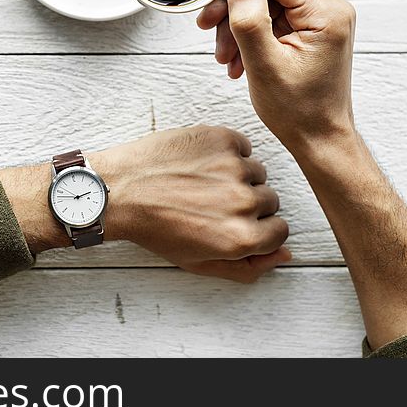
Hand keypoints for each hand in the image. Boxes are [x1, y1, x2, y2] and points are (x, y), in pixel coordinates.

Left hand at [93, 125, 290, 282]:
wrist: (120, 190)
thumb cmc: (155, 228)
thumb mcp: (199, 262)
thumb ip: (248, 267)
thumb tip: (286, 255)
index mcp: (241, 238)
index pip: (280, 231)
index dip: (258, 228)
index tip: (234, 223)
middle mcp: (243, 202)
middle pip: (270, 200)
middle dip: (246, 203)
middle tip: (210, 203)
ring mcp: (234, 167)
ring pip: (257, 172)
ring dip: (237, 177)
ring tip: (201, 182)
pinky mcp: (222, 139)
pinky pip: (242, 146)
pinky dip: (227, 152)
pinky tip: (200, 163)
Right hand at [197, 0, 356, 155]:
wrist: (319, 139)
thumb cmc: (301, 112)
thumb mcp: (265, 66)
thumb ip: (250, 20)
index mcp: (326, 14)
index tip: (216, 9)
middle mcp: (329, 10)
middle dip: (236, 9)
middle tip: (211, 30)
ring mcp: (320, 21)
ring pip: (267, 2)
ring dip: (239, 26)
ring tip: (226, 57)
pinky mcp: (310, 31)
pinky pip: (273, 18)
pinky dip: (251, 35)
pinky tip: (239, 59)